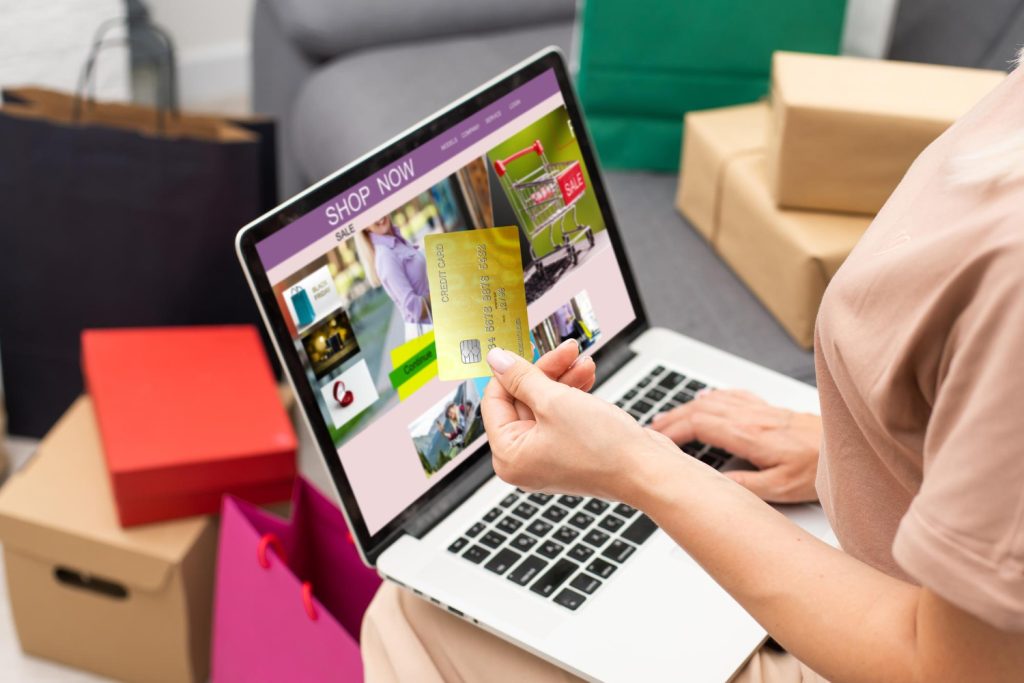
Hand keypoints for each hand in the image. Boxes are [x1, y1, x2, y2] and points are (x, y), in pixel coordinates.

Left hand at [481, 343, 680, 500]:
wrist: (647, 471)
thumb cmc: (602, 448)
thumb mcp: (554, 401)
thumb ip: (521, 377)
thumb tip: (496, 360)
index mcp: (509, 456)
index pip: (495, 402)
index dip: (509, 371)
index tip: (521, 347)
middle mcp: (524, 461)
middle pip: (522, 401)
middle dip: (546, 371)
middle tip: (565, 350)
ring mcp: (548, 457)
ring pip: (545, 405)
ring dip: (563, 378)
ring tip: (583, 360)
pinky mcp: (570, 451)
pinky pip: (562, 416)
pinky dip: (572, 394)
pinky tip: (587, 375)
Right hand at [650, 389, 820, 502]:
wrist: (850, 448)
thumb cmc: (819, 468)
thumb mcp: (780, 489)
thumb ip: (743, 486)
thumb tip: (711, 484)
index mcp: (749, 436)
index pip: (699, 425)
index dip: (673, 431)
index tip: (656, 440)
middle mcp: (752, 417)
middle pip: (700, 409)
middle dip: (672, 417)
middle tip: (652, 430)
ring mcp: (760, 410)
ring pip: (714, 400)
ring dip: (687, 406)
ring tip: (670, 417)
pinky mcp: (770, 409)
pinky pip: (733, 395)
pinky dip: (712, 396)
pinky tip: (707, 398)